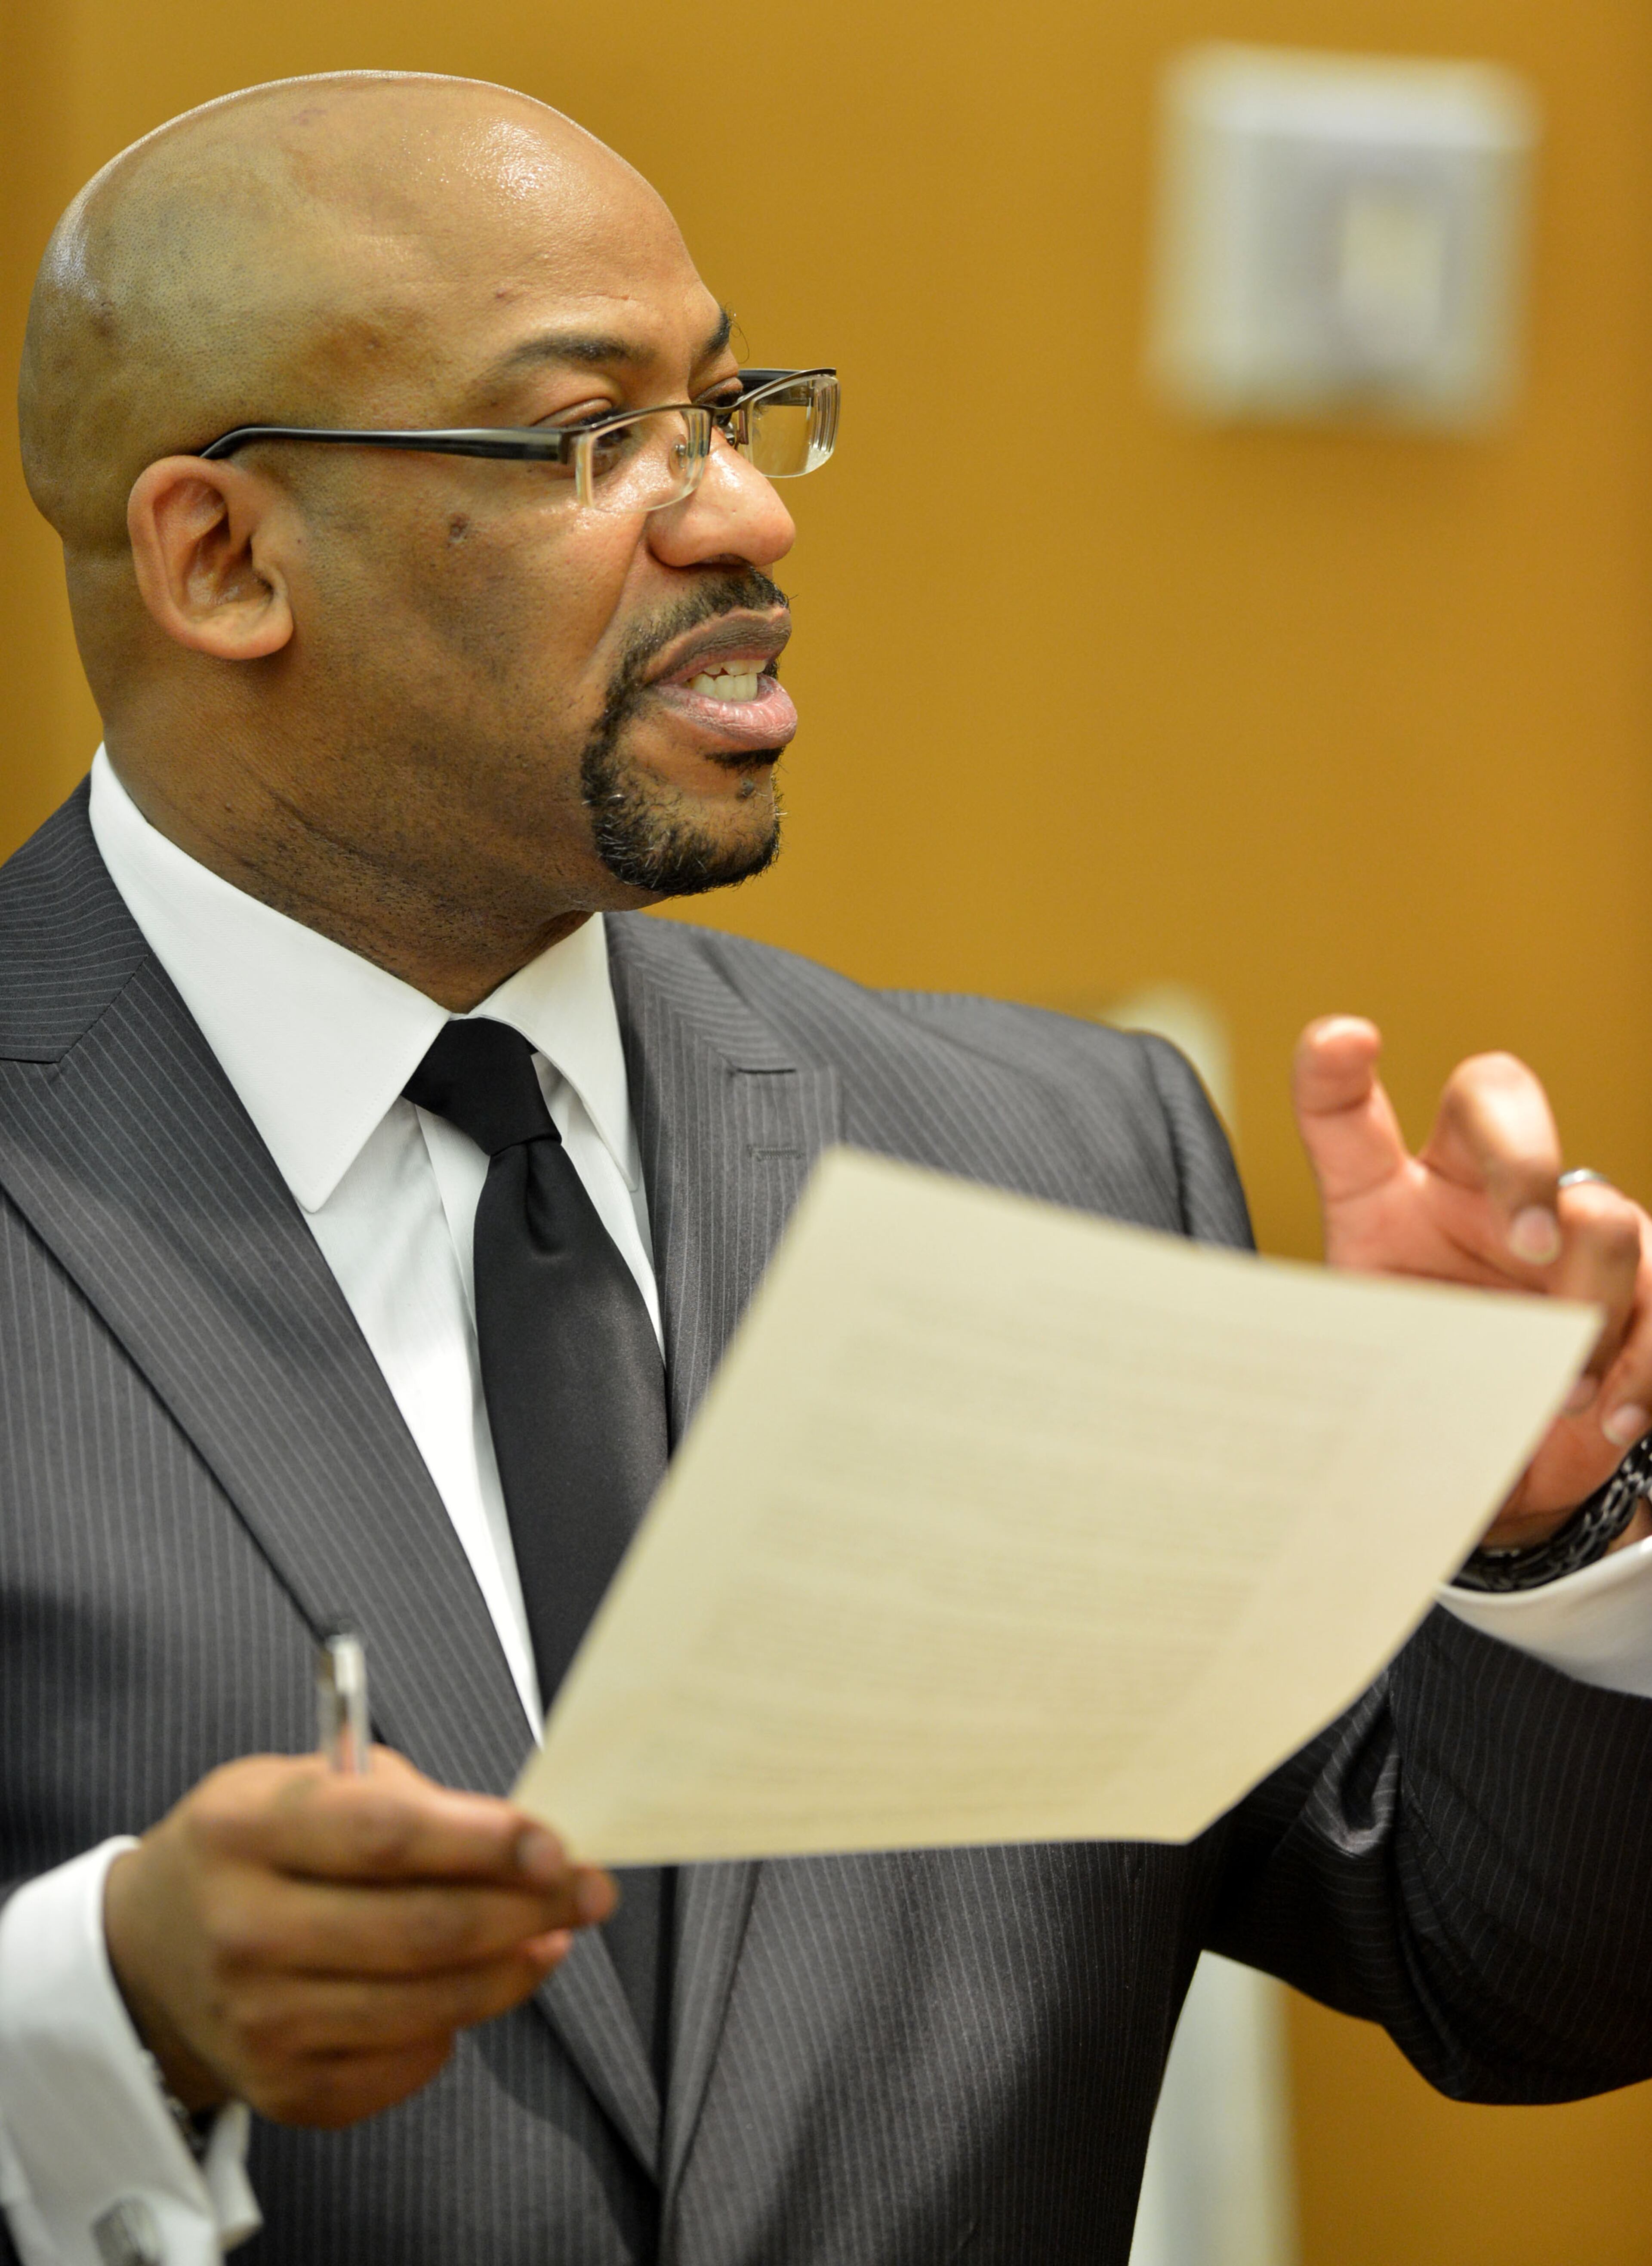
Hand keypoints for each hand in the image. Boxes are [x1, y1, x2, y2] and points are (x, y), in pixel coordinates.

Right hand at [103, 1747, 612, 2127]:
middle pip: (422, 1930)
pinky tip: (476, 1987)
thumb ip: (402, 1800)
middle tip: (590, 1890)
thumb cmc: (254, 1847)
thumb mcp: (300, 1782)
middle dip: (527, 1909)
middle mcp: (243, 1931)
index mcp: (246, 1832)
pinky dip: (455, 2026)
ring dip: (513, 1969)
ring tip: (553, 1936)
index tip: (555, 1844)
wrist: (153, 1948)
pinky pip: (406, 2064)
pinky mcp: (282, 2089)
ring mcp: (259, 2022)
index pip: (387, 1837)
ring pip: (428, 2004)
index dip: (484, 1842)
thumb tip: (519, 1840)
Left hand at [1294, 1017, 1651, 1546]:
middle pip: (1499, 1100)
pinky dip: (1641, 1363)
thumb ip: (1338, 1337)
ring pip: (1603, 1217)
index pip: (1348, 1118)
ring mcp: (1571, 1233)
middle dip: (1523, 1161)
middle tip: (1531, 1244)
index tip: (1344, 1042)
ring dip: (1585, 1303)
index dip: (1334, 1074)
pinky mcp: (1638, 1292)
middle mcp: (1482, 1189)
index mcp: (1395, 1195)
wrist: (1495, 1455)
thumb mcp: (1368, 1356)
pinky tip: (1608, 1411)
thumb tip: (1275, 1318)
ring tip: (1556, 1387)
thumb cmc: (1423, 1381)